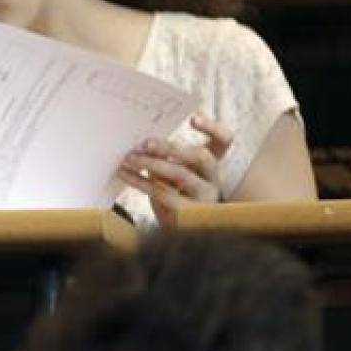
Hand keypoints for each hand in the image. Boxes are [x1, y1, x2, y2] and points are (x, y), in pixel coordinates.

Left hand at [119, 113, 234, 224]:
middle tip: (145, 143)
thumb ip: (166, 158)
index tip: (193, 118)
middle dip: (171, 147)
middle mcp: (213, 179)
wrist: (177, 232)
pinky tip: (124, 174)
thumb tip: (142, 143)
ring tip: (129, 158)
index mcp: (211, 164)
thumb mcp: (172, 175)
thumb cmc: (173, 197)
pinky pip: (162, 193)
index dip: (213, 128)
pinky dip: (140, 181)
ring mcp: (204, 196)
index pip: (225, 141)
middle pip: (201, 156)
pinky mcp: (189, 212)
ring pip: (181, 174)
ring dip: (151, 163)